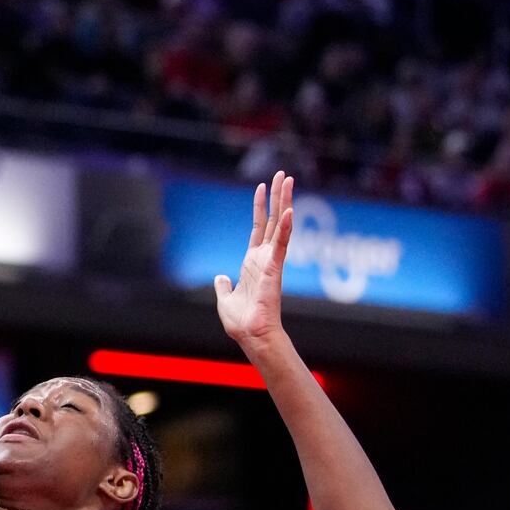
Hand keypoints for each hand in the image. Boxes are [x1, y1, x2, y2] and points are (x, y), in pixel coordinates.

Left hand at [215, 171, 293, 346]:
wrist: (251, 335)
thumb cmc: (241, 322)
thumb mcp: (225, 299)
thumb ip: (223, 286)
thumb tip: (220, 277)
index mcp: (253, 262)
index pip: (258, 228)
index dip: (260, 207)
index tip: (262, 186)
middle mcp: (264, 258)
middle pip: (272, 220)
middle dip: (277, 196)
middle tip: (283, 174)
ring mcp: (271, 261)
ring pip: (280, 225)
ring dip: (284, 202)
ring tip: (288, 180)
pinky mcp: (274, 268)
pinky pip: (281, 244)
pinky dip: (285, 227)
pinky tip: (289, 210)